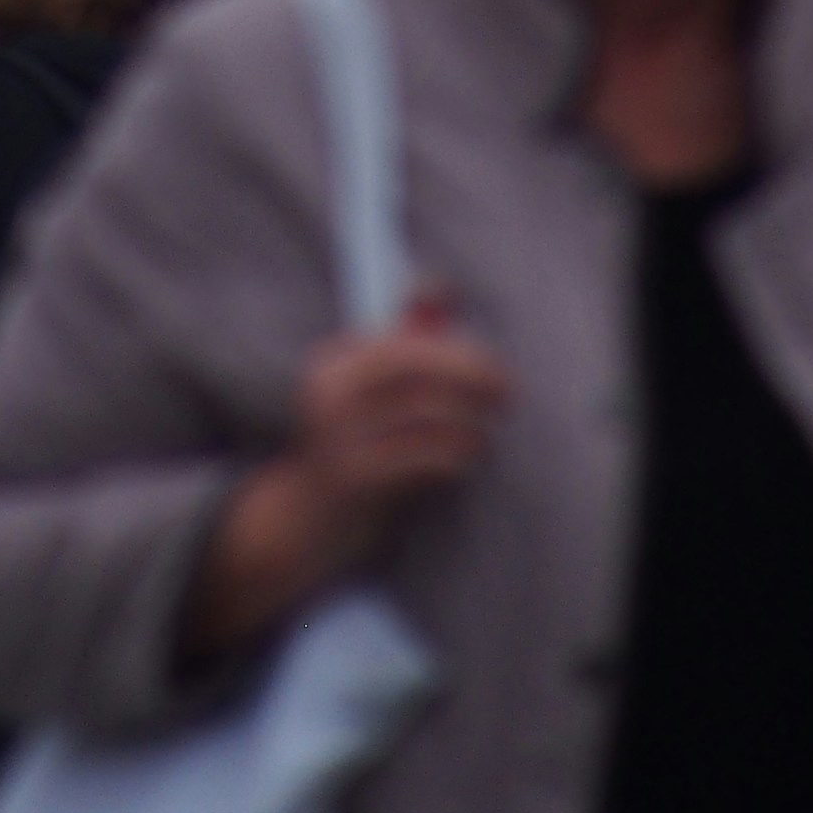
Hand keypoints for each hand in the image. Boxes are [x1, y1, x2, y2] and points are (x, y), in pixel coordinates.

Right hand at [180, 301, 508, 664]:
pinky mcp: (358, 481)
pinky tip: (466, 459)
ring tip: (483, 433)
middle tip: (506, 391)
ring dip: (471, 422)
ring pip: (428, 414)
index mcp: (333, 363)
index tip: (490, 358)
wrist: (305, 522)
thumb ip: (403, 340)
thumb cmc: (352, 445)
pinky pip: (426, 459)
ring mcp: (341, 439)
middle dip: (471, 374)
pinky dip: (457, 455)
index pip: (401, 339)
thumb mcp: (365, 390)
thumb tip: (443, 291)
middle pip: (415, 366)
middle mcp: (330, 394)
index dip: (451, 342)